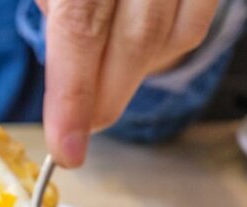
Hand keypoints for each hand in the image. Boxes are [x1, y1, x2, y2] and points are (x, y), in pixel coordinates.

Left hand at [40, 0, 218, 166]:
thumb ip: (55, 17)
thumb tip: (67, 91)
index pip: (80, 27)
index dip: (73, 95)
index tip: (66, 150)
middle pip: (133, 40)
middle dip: (103, 99)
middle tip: (80, 131)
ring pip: (166, 38)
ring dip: (128, 77)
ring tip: (99, 83)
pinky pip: (191, 29)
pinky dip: (160, 53)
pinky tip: (130, 52)